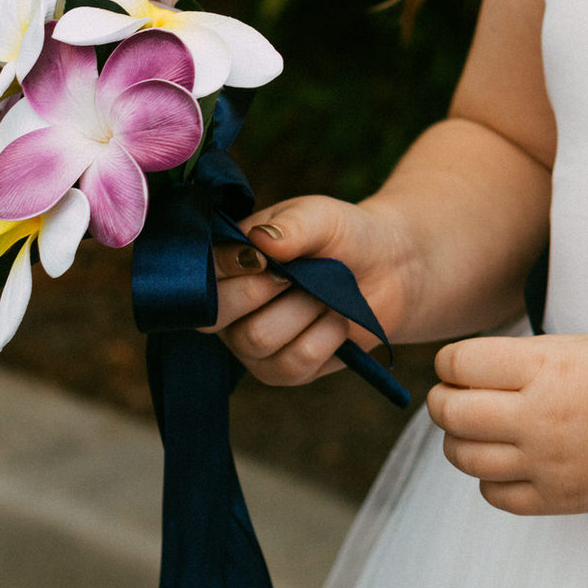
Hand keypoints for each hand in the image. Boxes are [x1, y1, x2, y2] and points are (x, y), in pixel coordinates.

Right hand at [206, 194, 417, 386]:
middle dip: (264, 291)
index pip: (199, 276)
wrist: (389, 269)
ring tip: (325, 293)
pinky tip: (336, 318)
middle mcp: (229, 308)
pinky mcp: (284, 371)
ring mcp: (252, 344)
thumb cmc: (343, 236)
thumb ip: (292, 226)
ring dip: (304, 310)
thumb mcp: (321, 217)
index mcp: (225, 265)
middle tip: (298, 274)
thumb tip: (260, 241)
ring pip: (258, 338)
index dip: (226, 268)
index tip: (264, 258)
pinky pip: (296, 361)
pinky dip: (326, 335)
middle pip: (216, 317)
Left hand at [428, 333, 587, 515]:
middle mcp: (541, 417)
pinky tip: (506, 460)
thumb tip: (474, 367)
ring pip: (463, 457)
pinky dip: (487, 478)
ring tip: (475, 427)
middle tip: (452, 394)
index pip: (460, 364)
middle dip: (441, 399)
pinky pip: (493, 495)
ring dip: (457, 439)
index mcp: (550, 366)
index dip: (449, 361)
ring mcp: (548, 464)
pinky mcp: (559, 500)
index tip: (458, 363)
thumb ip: (531, 355)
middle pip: (451, 412)